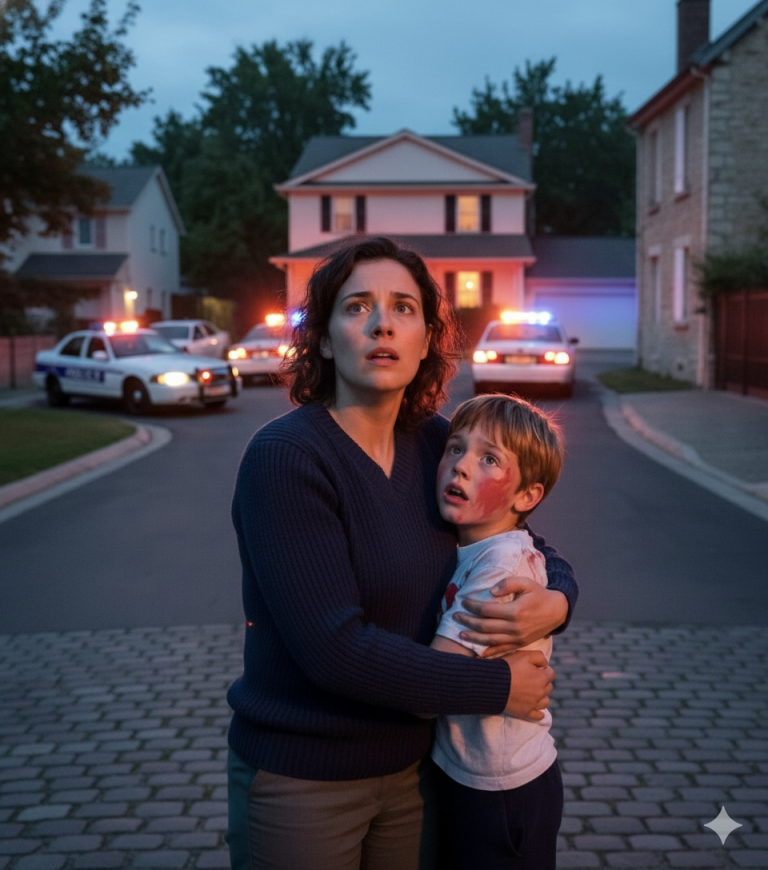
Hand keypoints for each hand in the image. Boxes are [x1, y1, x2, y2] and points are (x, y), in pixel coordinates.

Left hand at [453, 575, 567, 650]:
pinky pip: (501, 650)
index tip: (463, 601)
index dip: (473, 605)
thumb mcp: (526, 583)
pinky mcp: (519, 645)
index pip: (487, 609)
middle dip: (468, 621)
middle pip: (485, 626)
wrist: (556, 611)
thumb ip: (508, 583)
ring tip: (461, 634)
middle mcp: (515, 627)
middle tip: (455, 616)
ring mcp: (517, 638)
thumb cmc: (538, 594)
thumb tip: (490, 591)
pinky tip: (477, 653)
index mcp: (515, 611)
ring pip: (490, 640)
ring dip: (473, 638)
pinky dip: (488, 653)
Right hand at [503, 649, 553, 720]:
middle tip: (530, 679)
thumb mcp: (524, 655)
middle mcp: (541, 692)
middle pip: (549, 687)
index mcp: (542, 678)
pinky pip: (539, 716)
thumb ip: (539, 657)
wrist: (493, 683)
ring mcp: (534, 704)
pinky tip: (533, 707)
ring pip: (545, 702)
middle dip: (542, 683)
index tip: (533, 669)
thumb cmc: (509, 667)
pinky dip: (538, 712)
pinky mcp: (526, 713)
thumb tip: (546, 664)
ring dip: (541, 697)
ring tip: (531, 693)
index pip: (551, 673)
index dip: (543, 670)